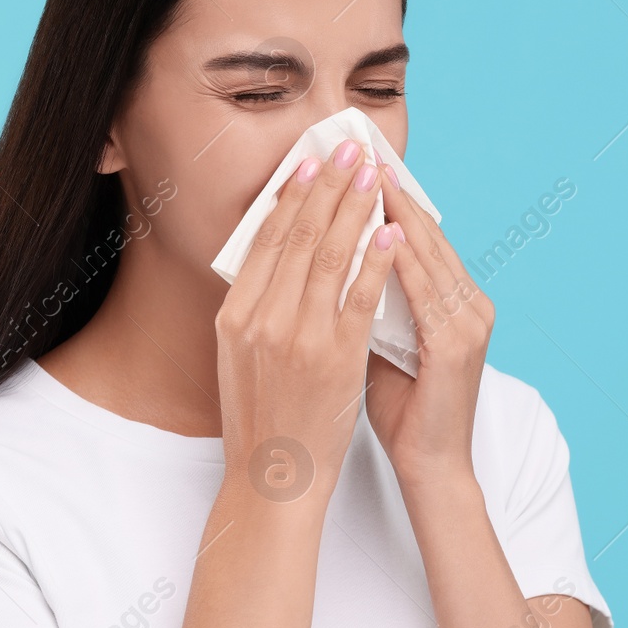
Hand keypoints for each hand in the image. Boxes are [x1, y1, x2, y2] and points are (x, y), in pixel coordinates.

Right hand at [214, 138, 399, 508]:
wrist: (274, 478)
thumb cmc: (260, 418)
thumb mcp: (237, 356)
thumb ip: (253, 309)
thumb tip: (271, 257)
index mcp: (235, 316)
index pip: (267, 240)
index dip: (292, 196)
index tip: (311, 164)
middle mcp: (264, 320)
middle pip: (300, 237)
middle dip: (330, 187)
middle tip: (350, 150)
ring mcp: (301, 337)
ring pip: (331, 257)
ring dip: (356, 208)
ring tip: (374, 175)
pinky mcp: (338, 357)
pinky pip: (361, 297)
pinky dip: (378, 260)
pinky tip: (392, 233)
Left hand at [364, 161, 494, 485]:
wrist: (432, 469)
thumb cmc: (403, 411)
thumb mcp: (382, 344)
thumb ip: (369, 303)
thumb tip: (327, 262)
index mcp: (455, 303)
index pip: (419, 239)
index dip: (387, 201)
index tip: (354, 168)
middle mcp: (470, 304)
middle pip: (426, 235)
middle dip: (389, 193)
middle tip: (357, 153)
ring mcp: (469, 322)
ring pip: (427, 253)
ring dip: (394, 213)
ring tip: (363, 176)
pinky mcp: (459, 343)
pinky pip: (426, 290)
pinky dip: (400, 258)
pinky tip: (377, 232)